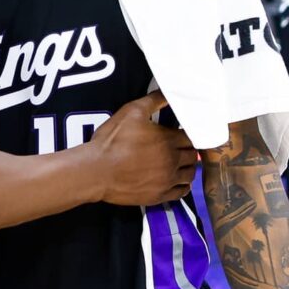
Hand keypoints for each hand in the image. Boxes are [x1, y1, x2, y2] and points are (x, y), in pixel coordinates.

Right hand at [88, 91, 196, 205]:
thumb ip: (154, 100)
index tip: (179, 134)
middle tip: (178, 148)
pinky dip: (182, 186)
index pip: (191, 136)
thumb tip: (169, 92)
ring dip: (187, 167)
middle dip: (187, 150)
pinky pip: (181, 193)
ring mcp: (166, 181)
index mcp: (168, 140)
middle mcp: (172, 161)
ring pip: (189, 174)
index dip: (186, 134)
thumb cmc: (112, 141)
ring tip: (179, 163)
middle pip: (192, 155)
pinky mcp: (159, 196)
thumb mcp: (131, 111)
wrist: (96, 171)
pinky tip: (176, 181)